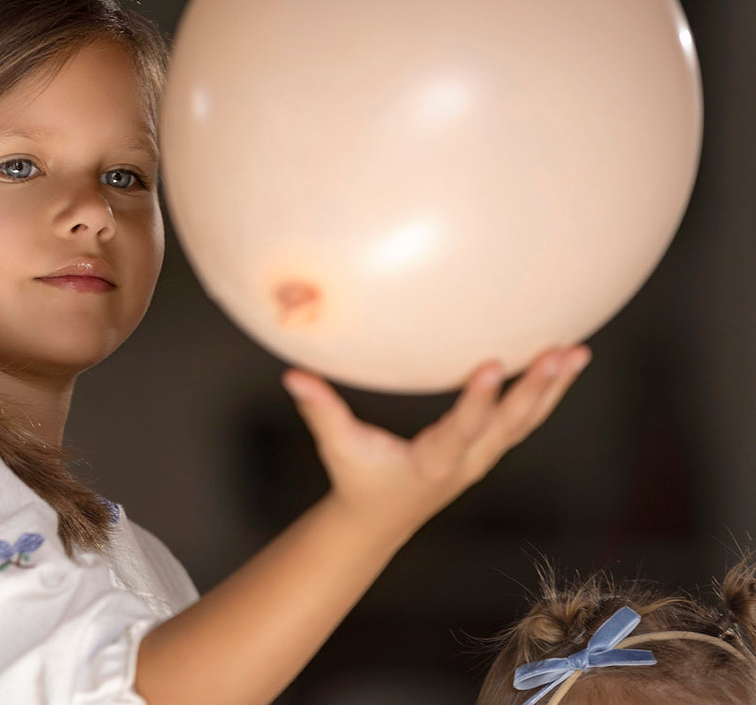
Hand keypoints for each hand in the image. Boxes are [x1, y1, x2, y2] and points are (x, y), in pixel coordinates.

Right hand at [282, 346, 589, 534]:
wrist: (380, 518)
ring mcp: (483, 456)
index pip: (462, 430)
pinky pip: (525, 420)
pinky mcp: (488, 447)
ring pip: (527, 422)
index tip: (493, 365)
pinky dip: (546, 393)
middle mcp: (467, 461)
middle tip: (559, 354)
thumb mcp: (337, 447)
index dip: (478, 400)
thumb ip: (319, 410)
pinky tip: (563, 364)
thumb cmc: (358, 477)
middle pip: (510, 425)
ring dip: (554, 389)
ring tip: (578, 353)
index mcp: (433, 463)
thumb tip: (292, 374)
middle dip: (536, 389)